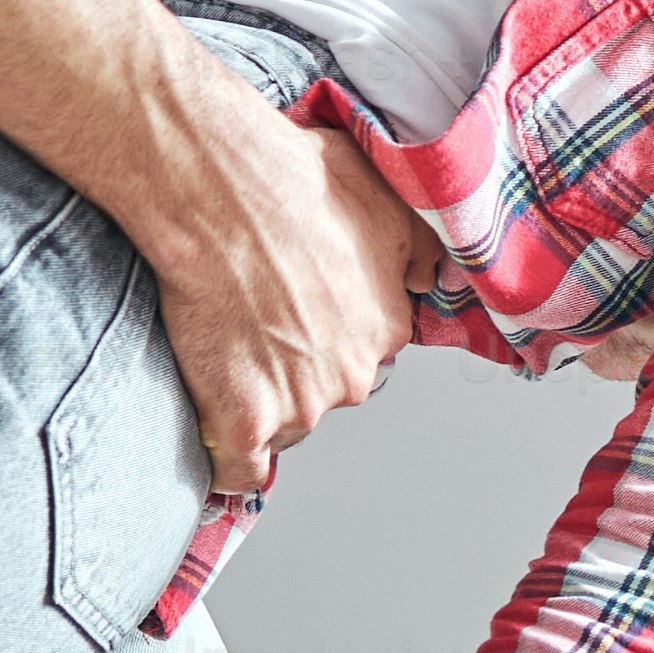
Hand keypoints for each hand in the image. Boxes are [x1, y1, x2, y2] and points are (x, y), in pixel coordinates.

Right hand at [156, 105, 426, 491]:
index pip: (364, 352)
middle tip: (258, 326)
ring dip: (262, 406)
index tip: (301, 318)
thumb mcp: (388, 202)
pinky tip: (221, 445)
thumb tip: (432, 281)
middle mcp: (353, 374)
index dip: (330, 335)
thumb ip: (418, 253)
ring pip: (286, 426)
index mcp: (386, 328)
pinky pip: (240, 470)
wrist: (222, 192)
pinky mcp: (244, 419)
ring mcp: (300, 403)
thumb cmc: (294, 183)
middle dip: (299, 369)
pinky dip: (229, 464)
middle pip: (327, 390)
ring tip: (227, 358)